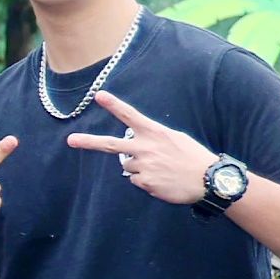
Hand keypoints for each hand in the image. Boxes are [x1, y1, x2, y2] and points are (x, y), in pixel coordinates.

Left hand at [65, 87, 216, 204]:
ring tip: (162, 169)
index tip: (99, 96)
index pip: (131, 116)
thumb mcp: (175, 139)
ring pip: (128, 166)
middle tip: (71, 140)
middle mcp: (145, 147)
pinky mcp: (144, 182)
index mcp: (155, 133)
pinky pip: (135, 180)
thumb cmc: (192, 157)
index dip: (114, 105)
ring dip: (140, 168)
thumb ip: (152, 140)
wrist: (208, 179)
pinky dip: (146, 180)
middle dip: (89, 142)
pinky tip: (162, 180)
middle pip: (111, 145)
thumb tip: (131, 150)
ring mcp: (143, 166)